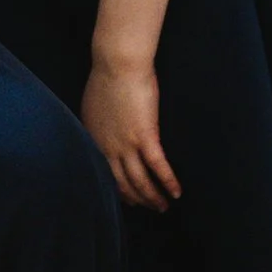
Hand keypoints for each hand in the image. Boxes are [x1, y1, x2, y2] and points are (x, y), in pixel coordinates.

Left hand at [81, 59, 180, 211]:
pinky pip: (158, 166)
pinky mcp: (145, 136)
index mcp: (94, 139)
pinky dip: (168, 182)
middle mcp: (107, 147)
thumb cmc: (107, 76)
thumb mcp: (94, 105)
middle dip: (138, 200)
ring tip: (165, 206)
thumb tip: (105, 130)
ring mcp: (126, 144)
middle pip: (123, 184)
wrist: (118, 62)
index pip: (106, 175)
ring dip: (154, 197)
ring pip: (140, 181)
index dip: (120, 191)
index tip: (130, 200)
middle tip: (151, 208)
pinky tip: (176, 192)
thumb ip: (99, 123)